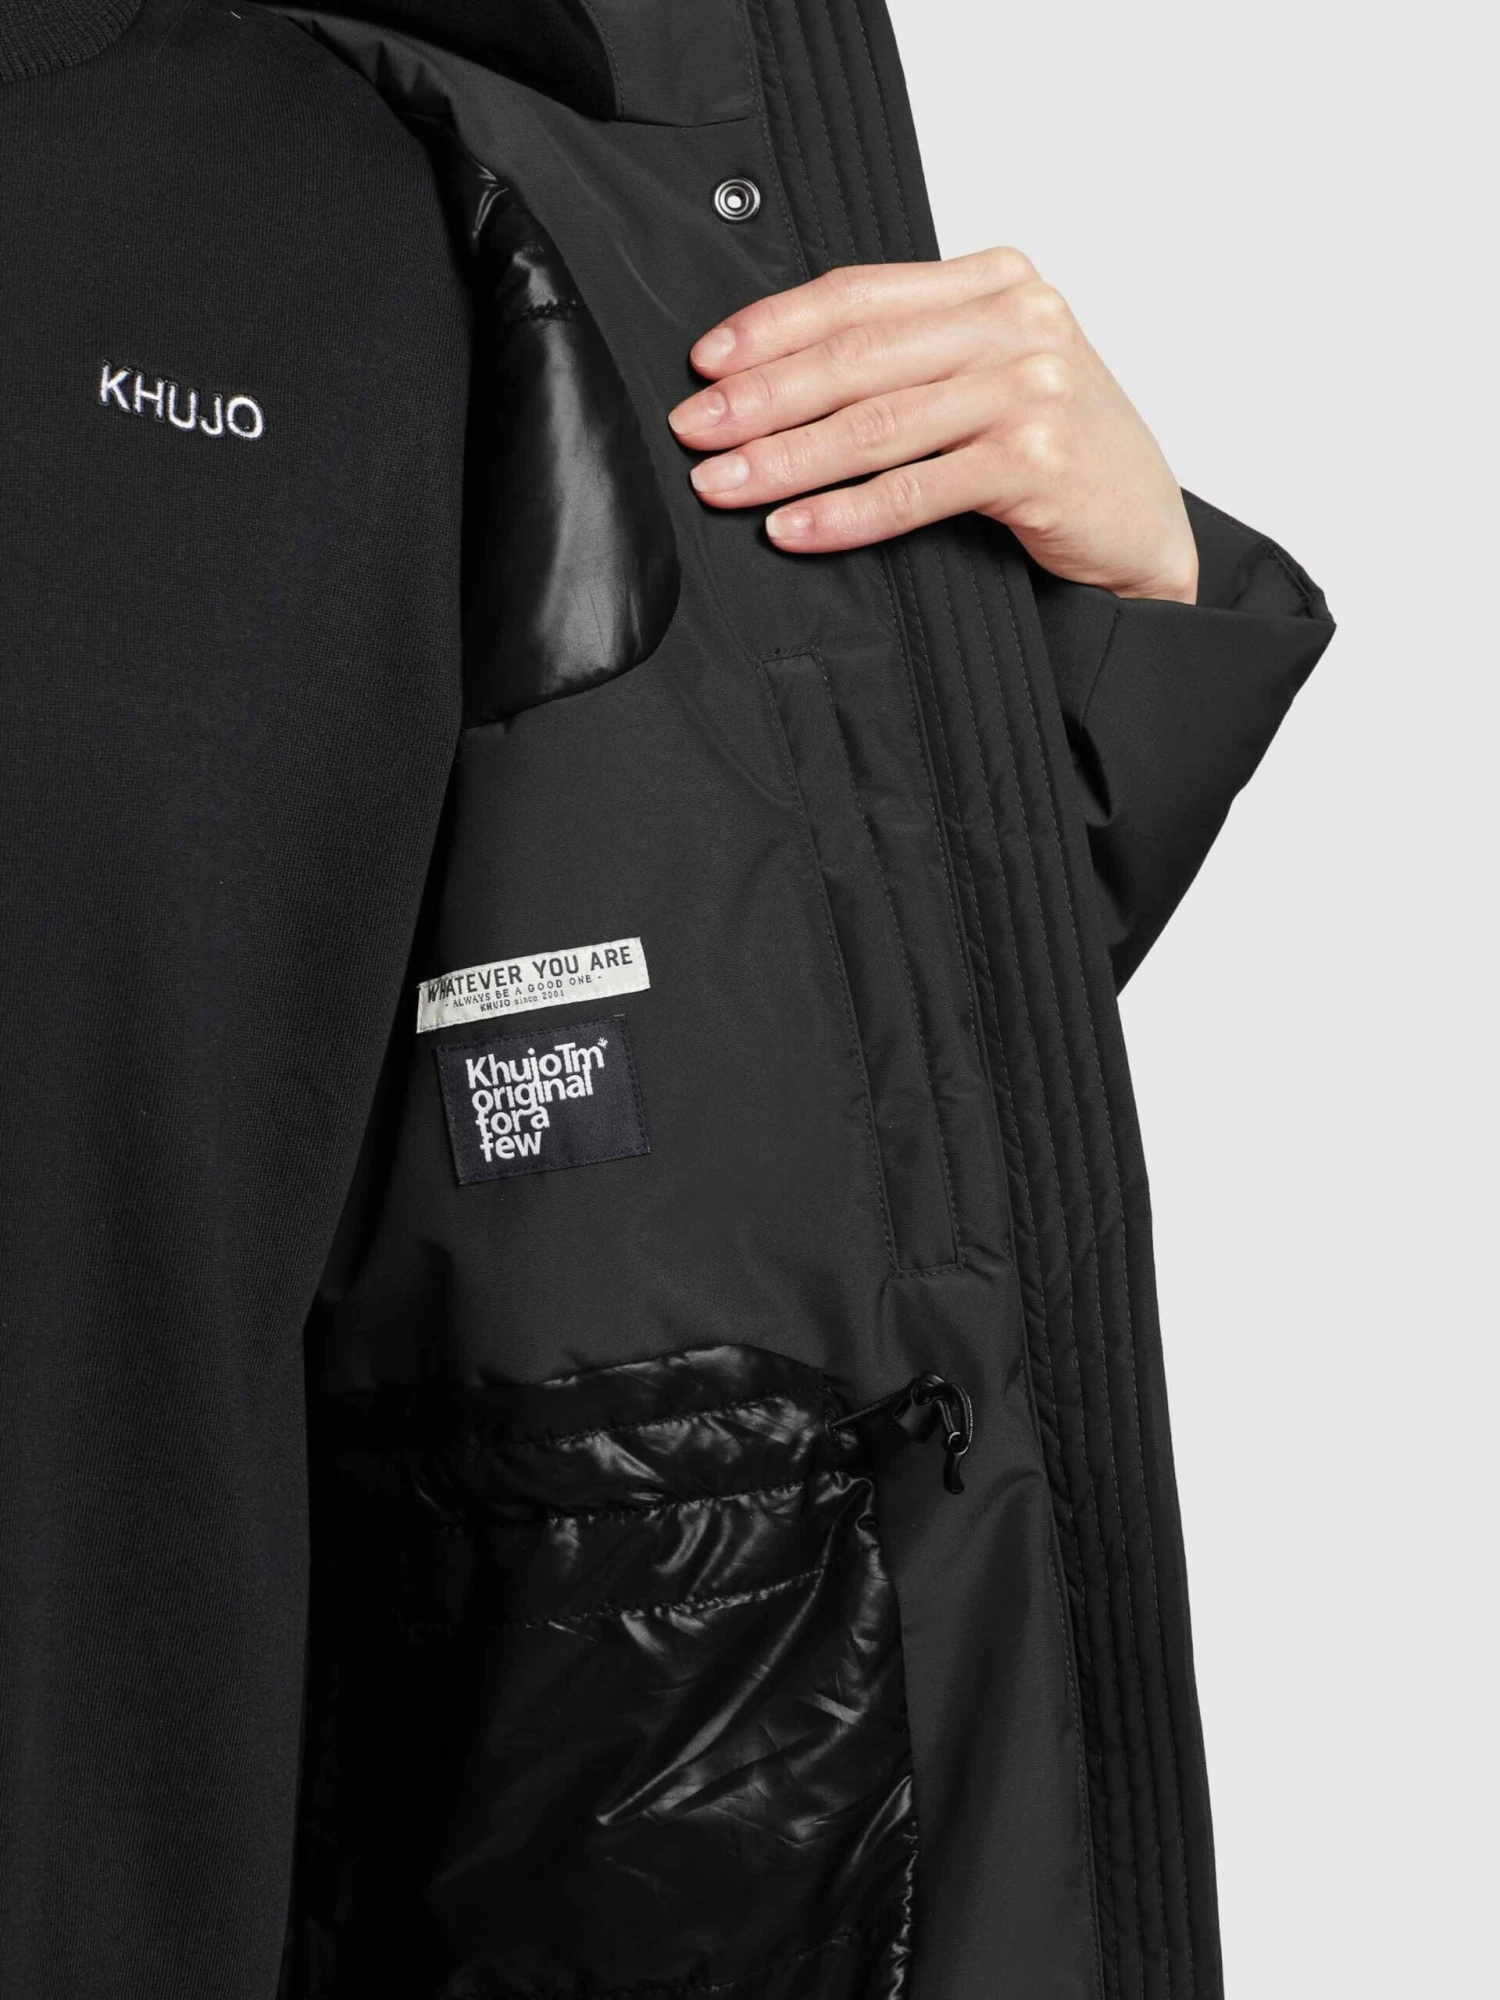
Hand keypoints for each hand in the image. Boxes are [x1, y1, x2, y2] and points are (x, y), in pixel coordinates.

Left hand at [668, 248, 1197, 603]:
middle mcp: (1019, 321)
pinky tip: (792, 530)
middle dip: (761, 396)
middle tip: (694, 429)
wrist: (1145, 531)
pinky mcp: (1038, 458)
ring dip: (785, 459)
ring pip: (876, 423)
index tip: (705, 362)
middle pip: (857, 355)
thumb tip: (776, 377)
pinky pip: (915, 489)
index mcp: (997, 282)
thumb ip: (912, 356)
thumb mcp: (991, 377)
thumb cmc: (1058, 457)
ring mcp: (1032, 386)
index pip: (858, 293)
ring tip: (721, 484)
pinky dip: (845, 513)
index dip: (771, 327)